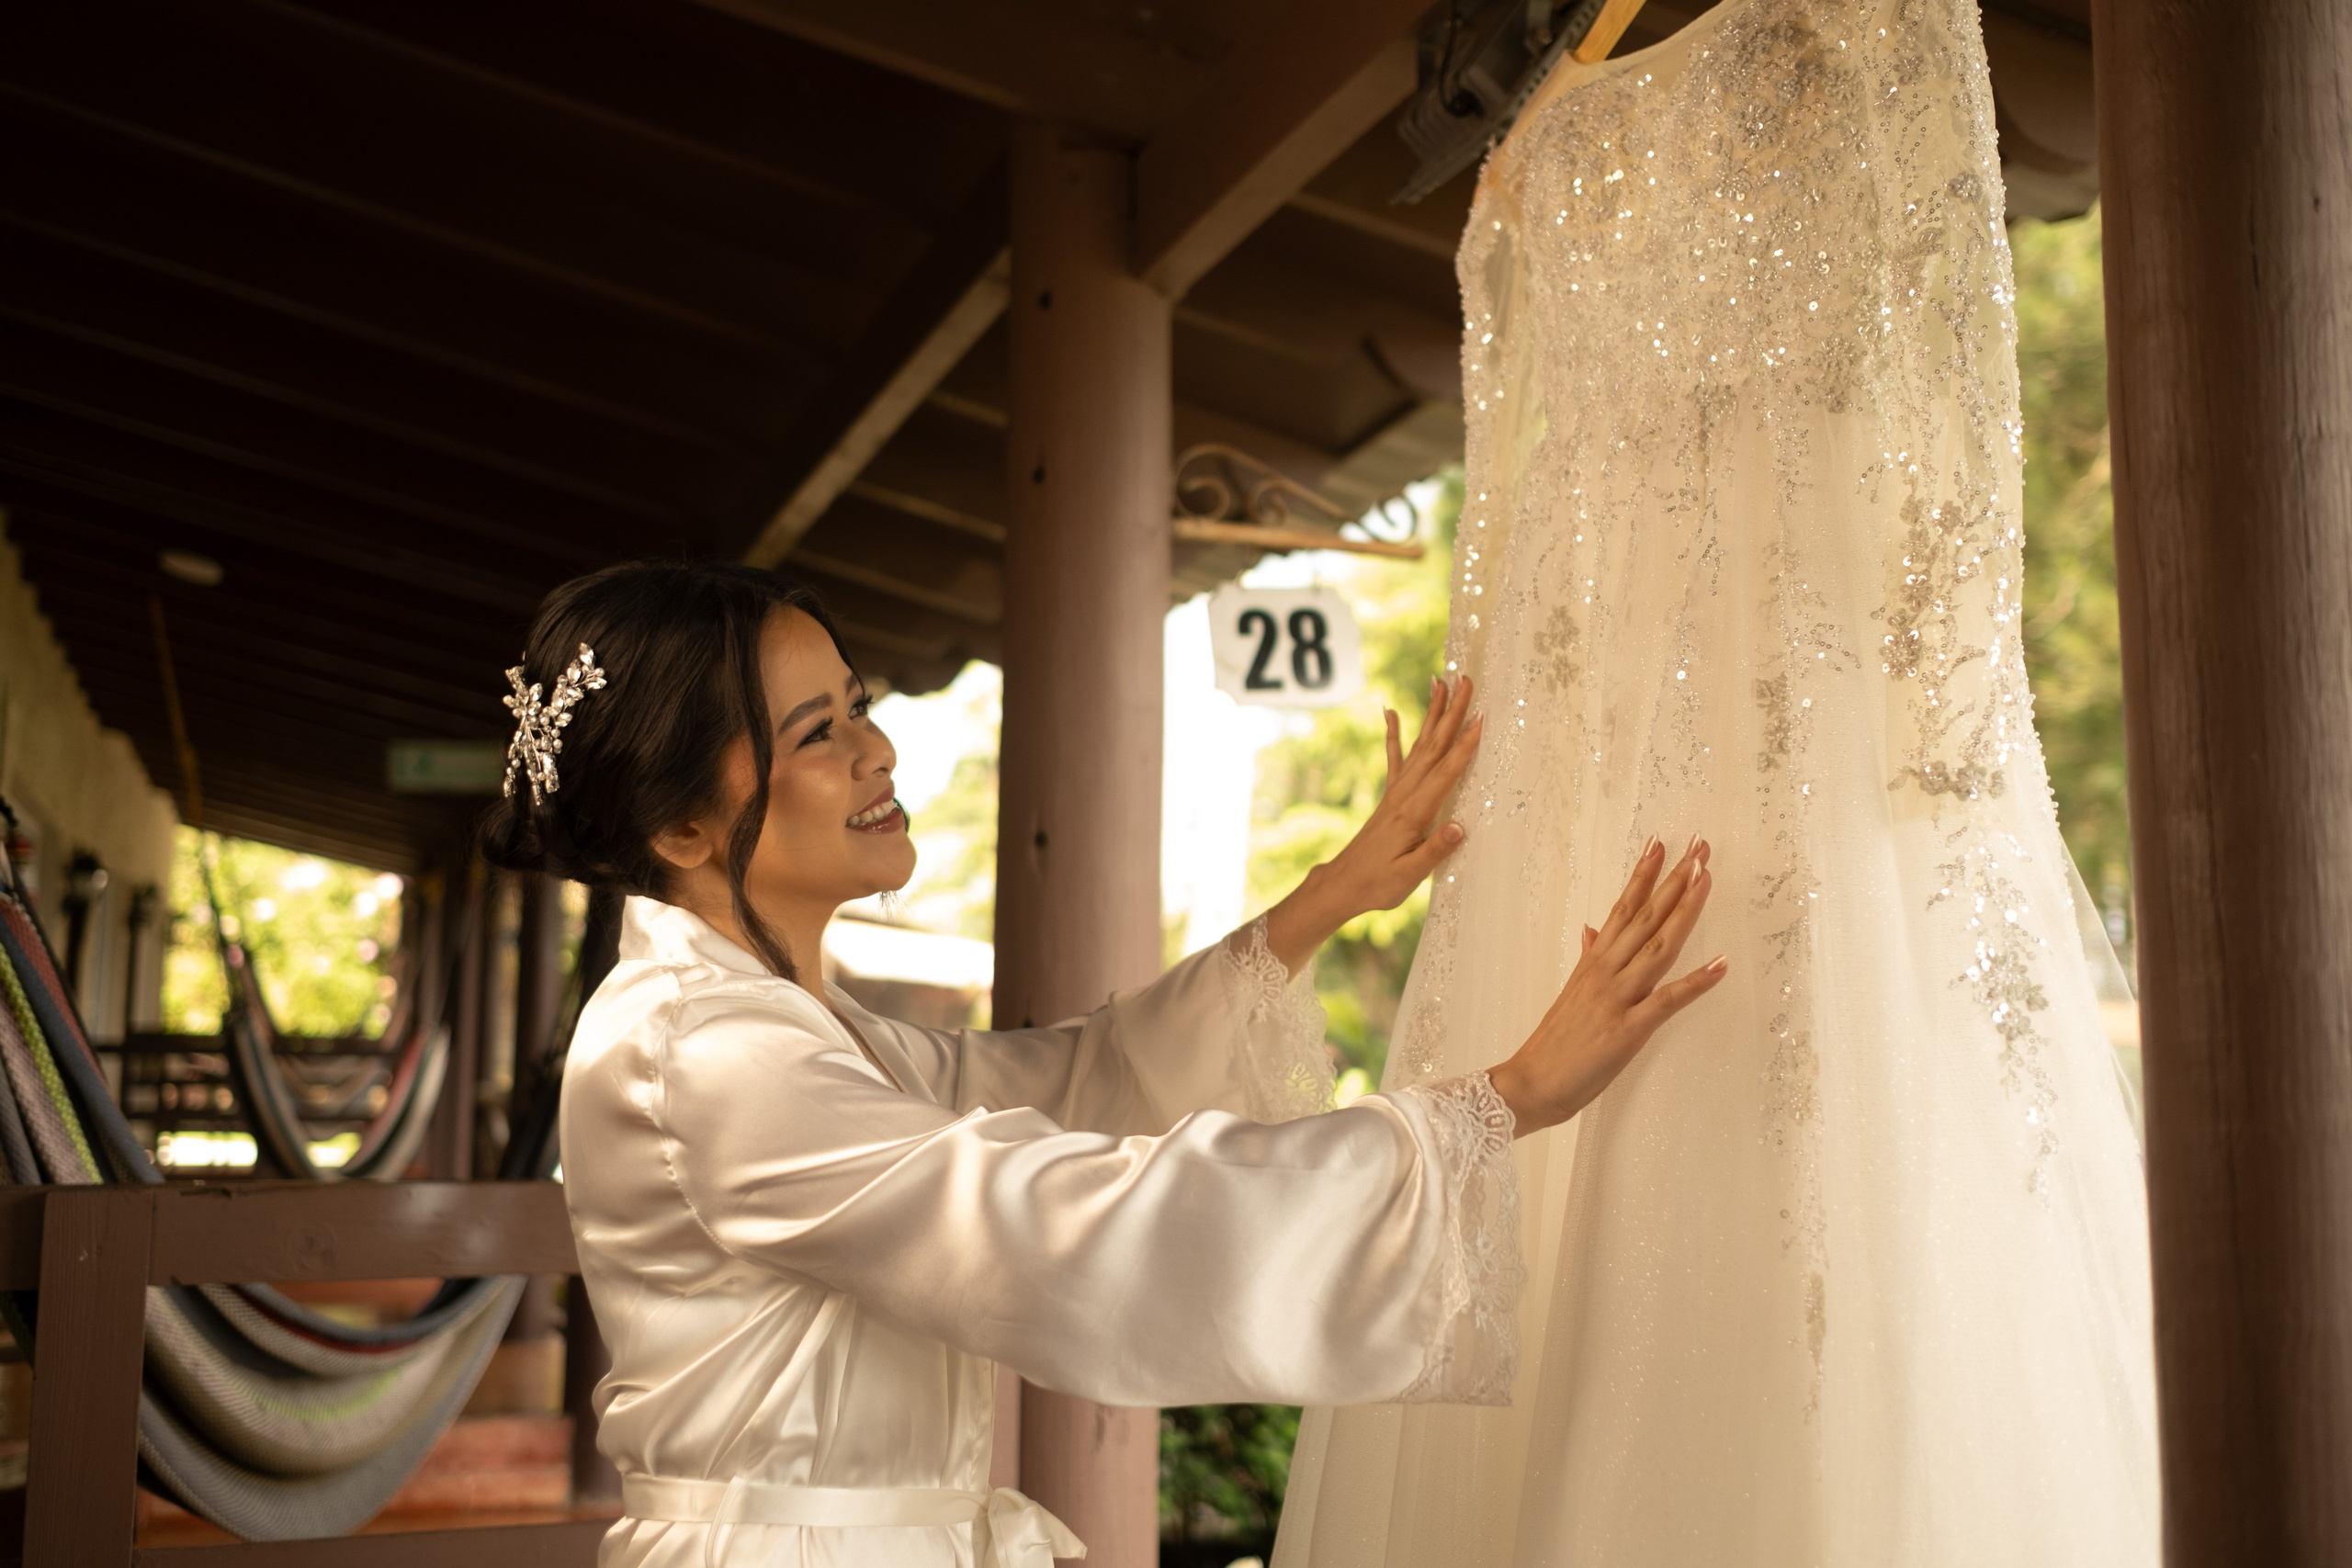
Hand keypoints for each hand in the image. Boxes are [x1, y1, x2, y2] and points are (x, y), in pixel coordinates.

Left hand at [1257, 677, 1483, 975]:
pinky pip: (1395, 759)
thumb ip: (1435, 850)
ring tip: (1439, 682)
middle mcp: (1404, 796)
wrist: (1342, 885)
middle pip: (1434, 747)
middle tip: (1464, 680)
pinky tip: (1391, 711)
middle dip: (1451, 713)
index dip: (1464, 745)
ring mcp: (1396, 793)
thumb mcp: (1410, 876)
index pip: (1445, 773)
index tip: (1480, 717)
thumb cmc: (1377, 884)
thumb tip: (1459, 827)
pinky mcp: (1389, 798)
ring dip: (1431, 714)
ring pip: (1419, 746)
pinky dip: (1394, 734)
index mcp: (1414, 813)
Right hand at [1487, 835, 1725, 1134]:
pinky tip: (1721, 964)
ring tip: (1706, 878)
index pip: (1622, 907)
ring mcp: (1618, 998)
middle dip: (1674, 879)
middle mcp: (1606, 971)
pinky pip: (1667, 1000)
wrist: (1529, 1083)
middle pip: (1646, 916)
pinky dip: (1696, 982)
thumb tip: (1591, 928)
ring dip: (1685, 911)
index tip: (1661, 843)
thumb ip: (1586, 957)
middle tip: (1698, 846)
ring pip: (1658, 946)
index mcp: (1593, 962)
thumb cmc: (1553, 1044)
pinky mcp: (1628, 1029)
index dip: (1643, 874)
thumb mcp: (1570, 992)